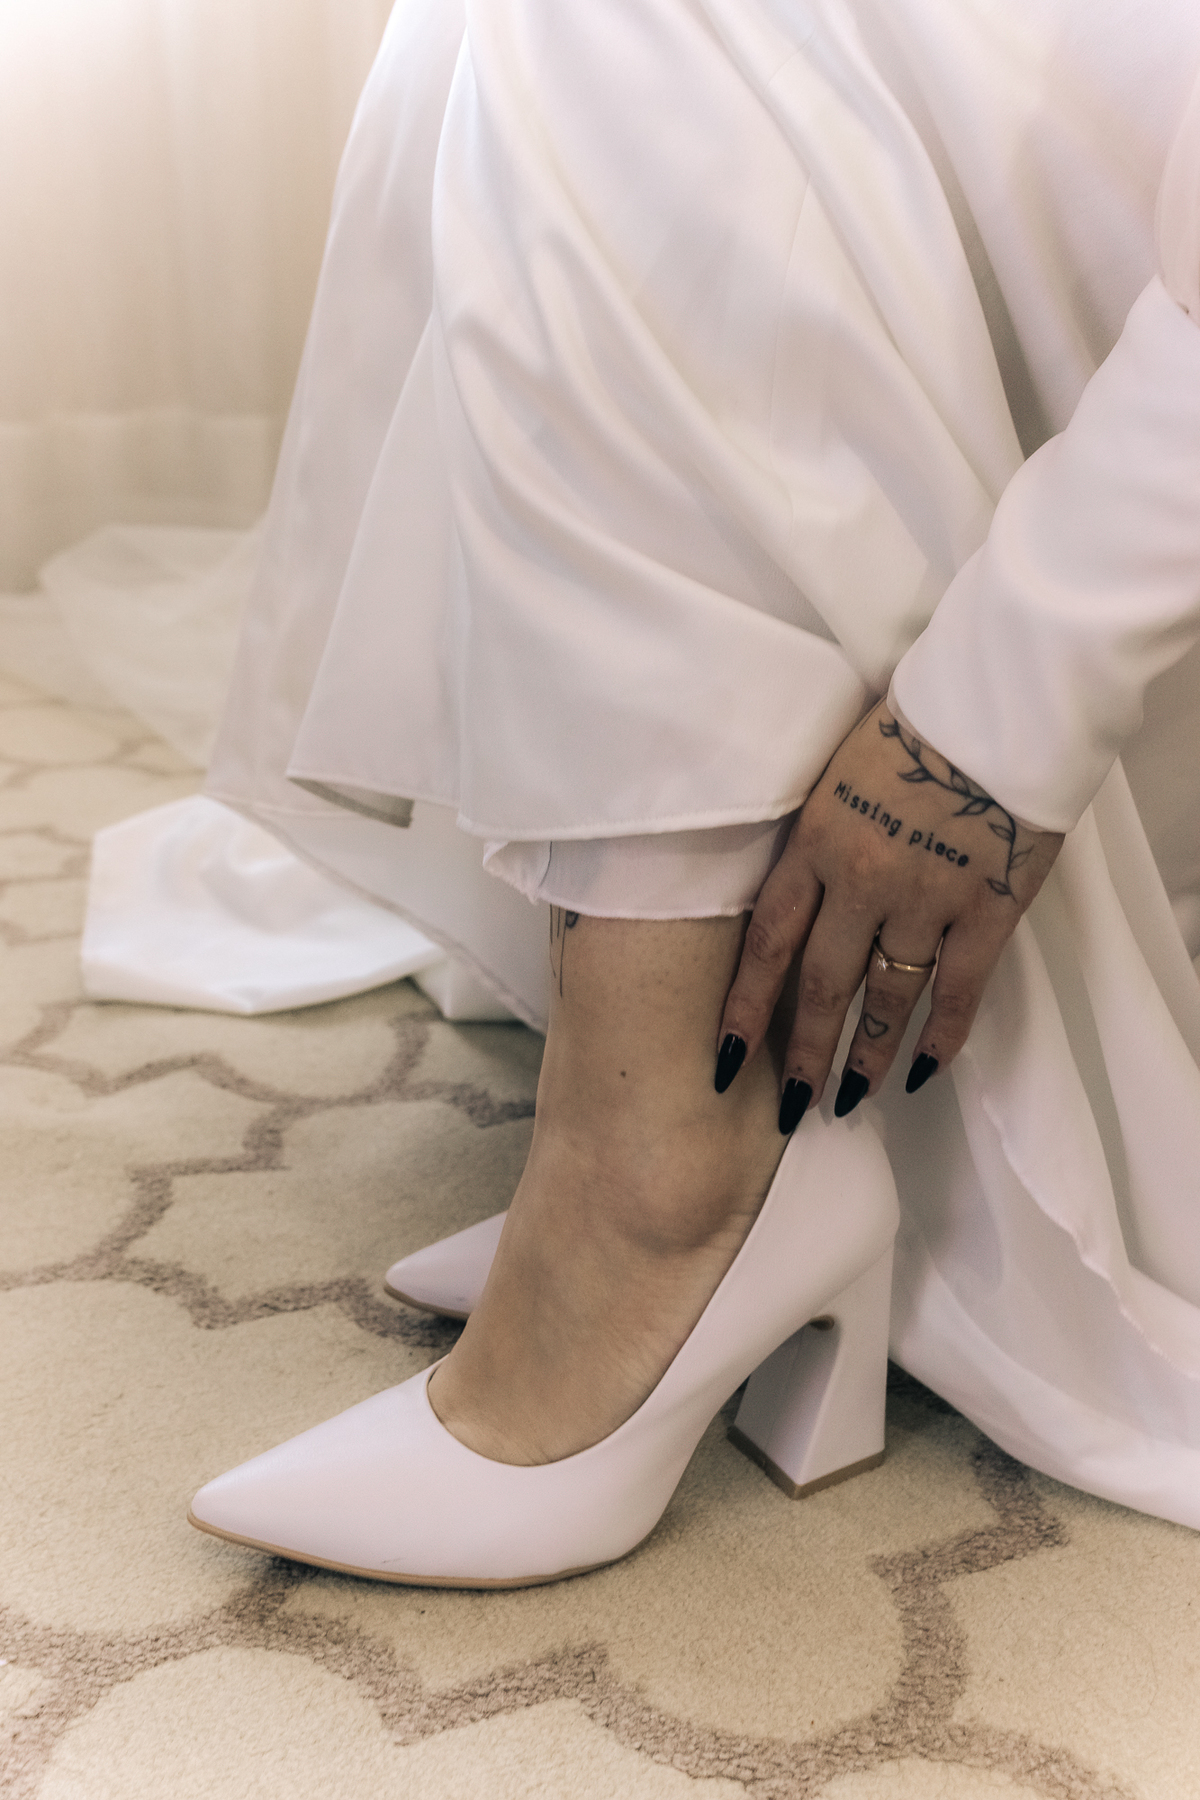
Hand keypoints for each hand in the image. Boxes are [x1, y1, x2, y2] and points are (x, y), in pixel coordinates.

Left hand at [715, 701, 1063, 1125]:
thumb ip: (810, 840)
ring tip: (850, 1098)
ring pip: (888, 997)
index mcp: (815, 844)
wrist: (997, 698)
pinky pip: (961, 990)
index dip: (744, 1009)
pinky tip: (923, 1072)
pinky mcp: (988, 908)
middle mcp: (862, 881)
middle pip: (821, 986)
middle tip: (788, 1104)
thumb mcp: (830, 776)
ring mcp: (928, 899)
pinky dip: (942, 1036)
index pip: (766, 944)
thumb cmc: (908, 726)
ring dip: (867, 1055)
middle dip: (802, 1054)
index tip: (725, 1059)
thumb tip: (784, 895)